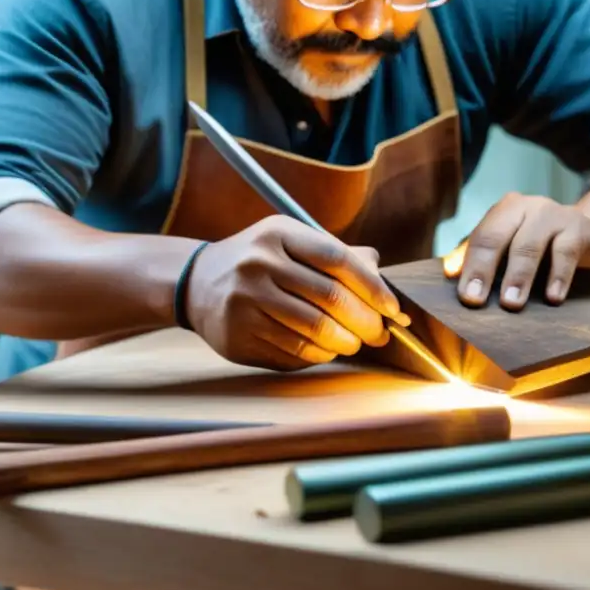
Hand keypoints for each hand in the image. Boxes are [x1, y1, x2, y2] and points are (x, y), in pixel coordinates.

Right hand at [184, 215, 408, 370]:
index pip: (339, 260)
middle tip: (379, 333)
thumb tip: (381, 273)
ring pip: (314, 331)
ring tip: (353, 343)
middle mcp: (258, 265)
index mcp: (278, 234)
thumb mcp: (291, 242)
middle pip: (330, 299)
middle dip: (365, 321)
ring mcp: (245, 302)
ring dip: (345, 342)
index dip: (373, 287)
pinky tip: (324, 350)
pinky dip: (318, 355)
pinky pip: (292, 352)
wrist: (196, 283)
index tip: (394, 309)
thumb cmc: (259, 261)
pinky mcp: (237, 337)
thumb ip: (336, 254)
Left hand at [452, 193, 589, 310]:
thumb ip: (479, 255)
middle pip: (499, 237)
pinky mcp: (579, 229)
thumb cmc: (541, 243)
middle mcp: (527, 207)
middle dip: (485, 270)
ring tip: (512, 303)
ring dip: (519, 275)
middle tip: (476, 301)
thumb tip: (450, 272)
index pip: (481, 237)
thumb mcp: (511, 245)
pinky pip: (566, 252)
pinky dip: (558, 276)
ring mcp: (554, 215)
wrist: (589, 231)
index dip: (470, 266)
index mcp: (505, 210)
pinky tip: (552, 297)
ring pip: (530, 244)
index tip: (465, 297)